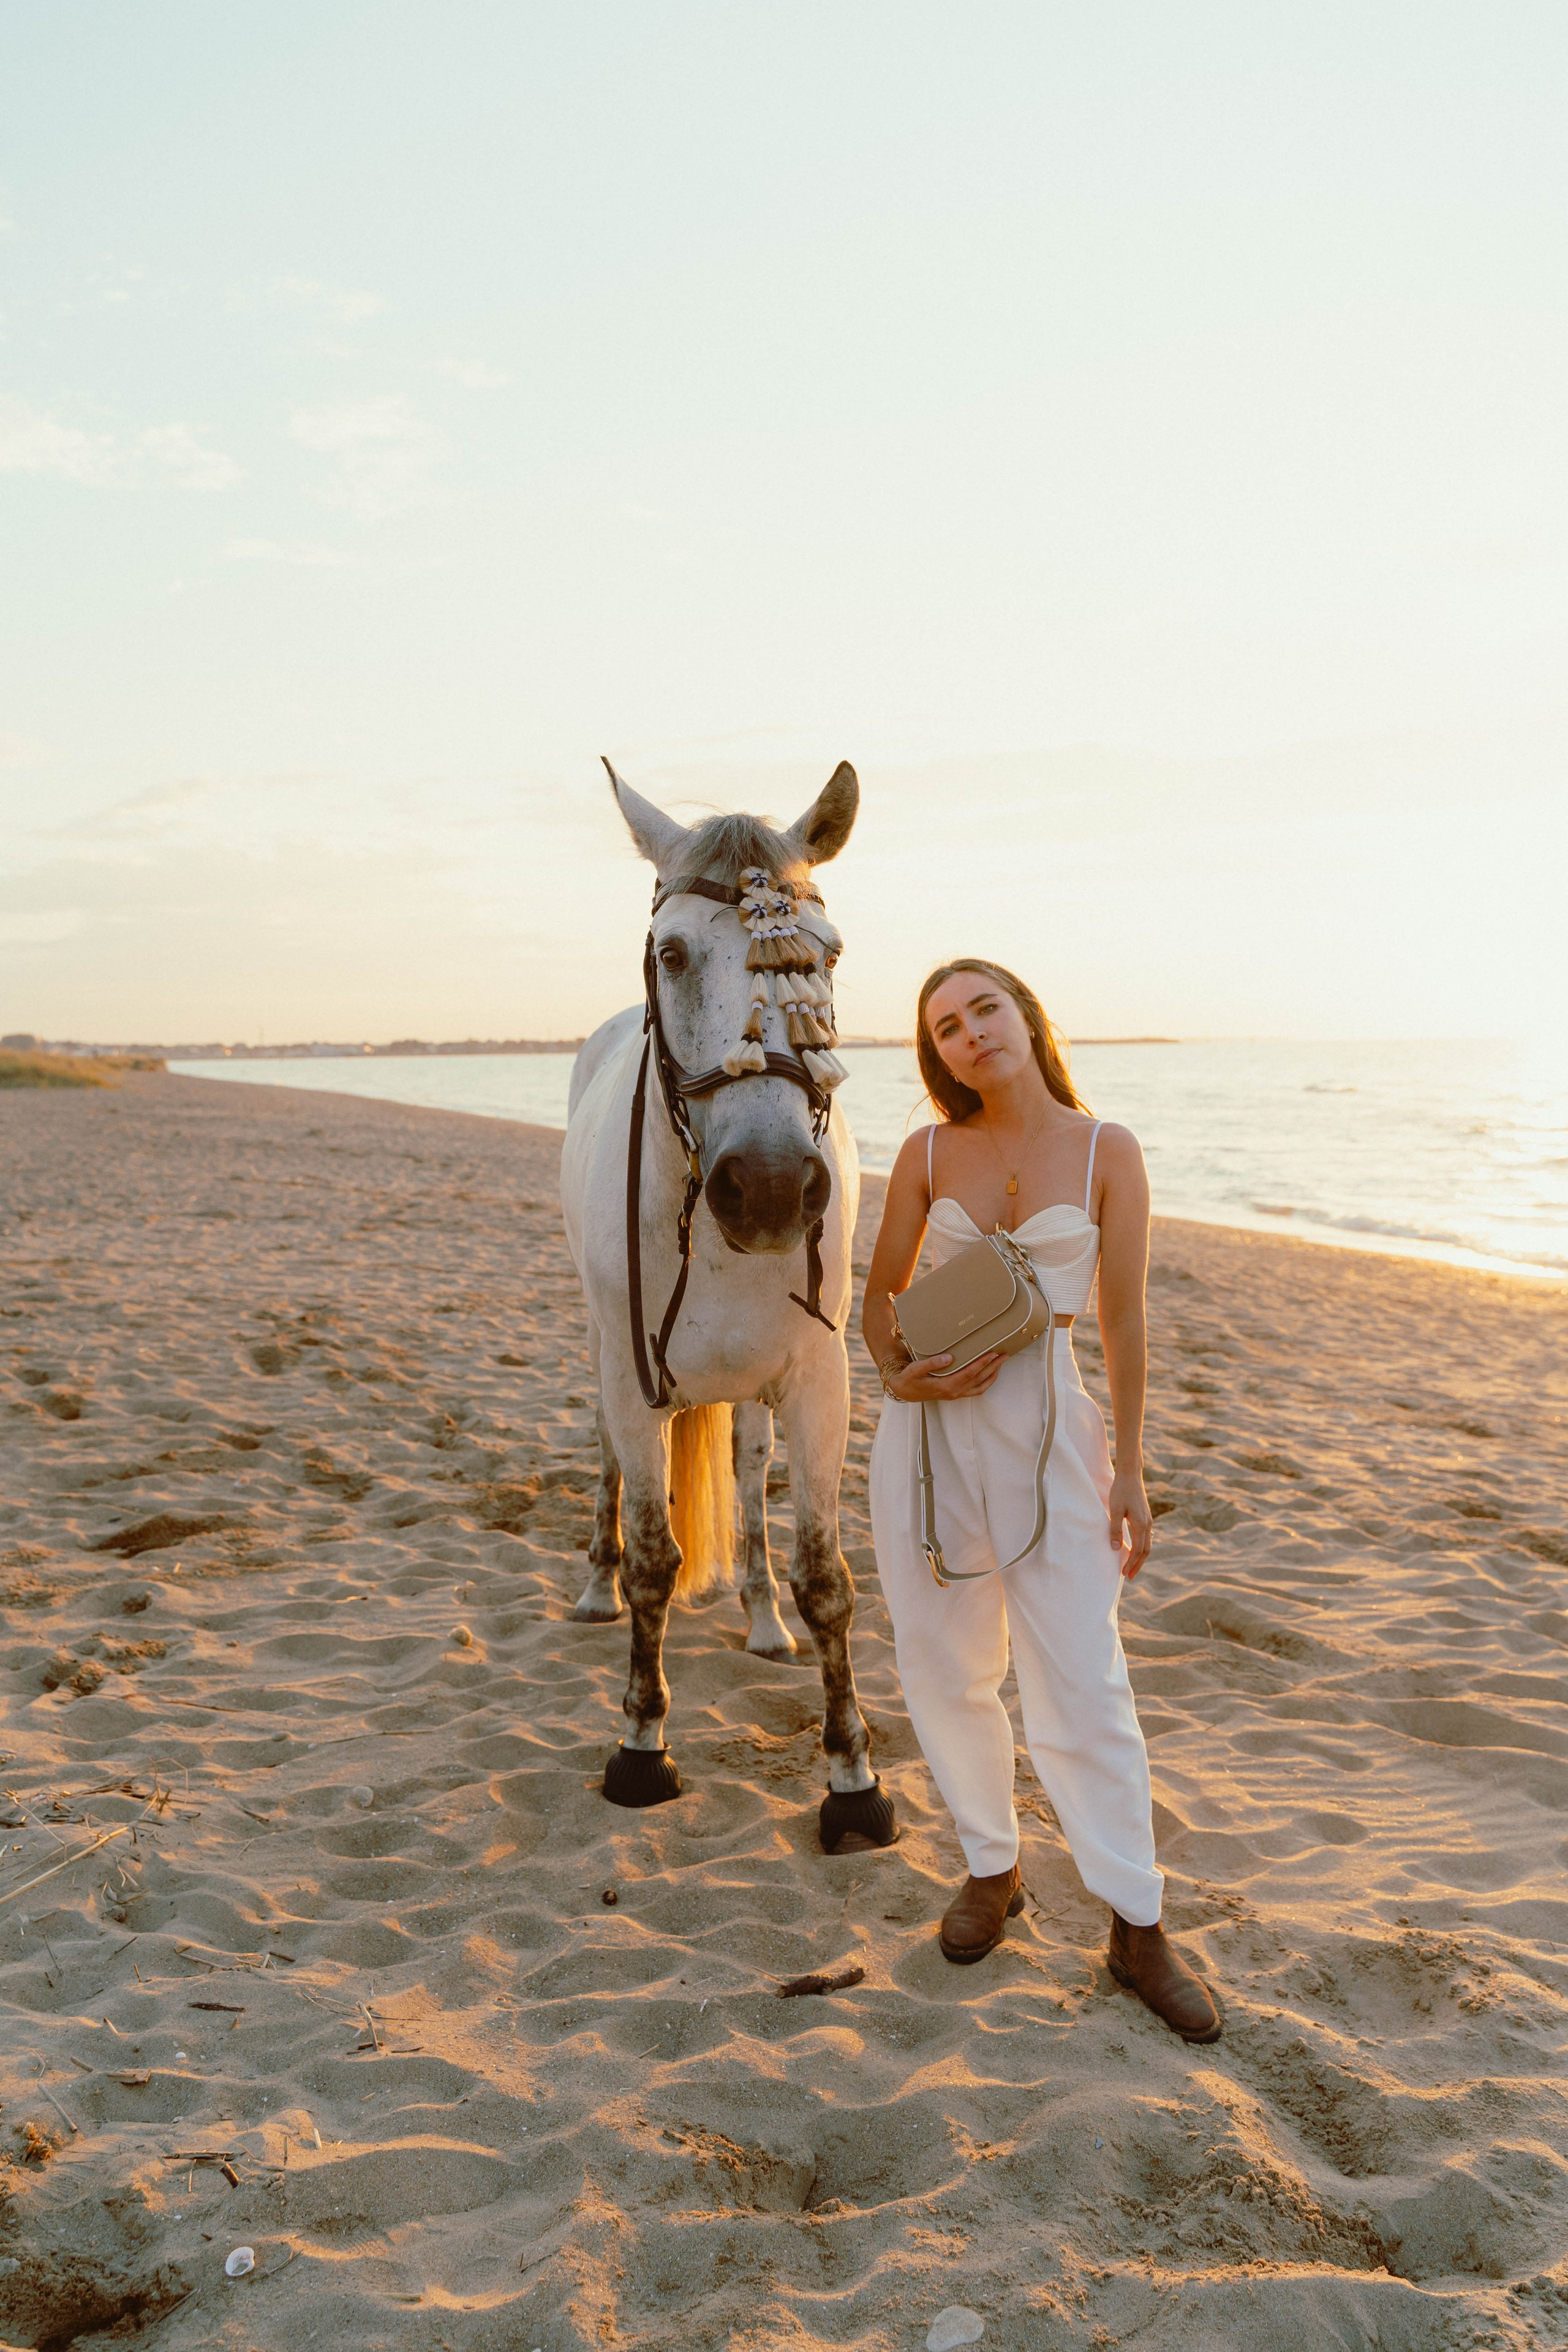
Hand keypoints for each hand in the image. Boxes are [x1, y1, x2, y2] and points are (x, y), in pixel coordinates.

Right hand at [885, 1348, 1003, 1402]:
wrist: (904, 1391)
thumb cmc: (910, 1378)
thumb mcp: (916, 1369)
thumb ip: (932, 1363)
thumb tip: (950, 1358)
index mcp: (945, 1385)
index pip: (969, 1373)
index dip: (982, 1363)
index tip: (992, 1353)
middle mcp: (953, 1392)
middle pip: (978, 1379)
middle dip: (993, 1367)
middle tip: (1004, 1355)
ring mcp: (955, 1394)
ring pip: (980, 1386)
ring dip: (992, 1375)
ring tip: (1001, 1363)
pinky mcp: (955, 1394)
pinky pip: (976, 1390)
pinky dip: (986, 1382)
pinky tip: (990, 1373)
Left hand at [1108, 1467, 1152, 1578]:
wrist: (1130, 1475)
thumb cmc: (1121, 1491)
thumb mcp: (1115, 1510)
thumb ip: (1115, 1529)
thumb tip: (1116, 1548)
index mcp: (1141, 1524)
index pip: (1138, 1550)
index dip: (1131, 1563)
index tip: (1123, 1574)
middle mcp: (1147, 1524)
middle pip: (1145, 1551)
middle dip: (1138, 1565)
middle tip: (1129, 1577)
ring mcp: (1147, 1520)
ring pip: (1147, 1545)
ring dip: (1140, 1558)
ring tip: (1131, 1567)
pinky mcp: (1145, 1517)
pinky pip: (1145, 1537)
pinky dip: (1141, 1548)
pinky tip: (1133, 1550)